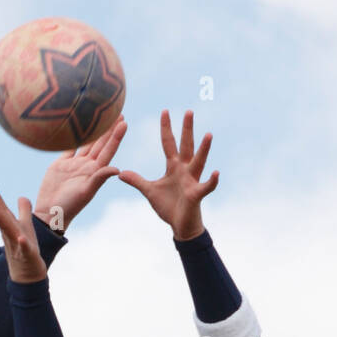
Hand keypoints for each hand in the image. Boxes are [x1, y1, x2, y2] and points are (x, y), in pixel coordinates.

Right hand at [0, 173, 46, 283]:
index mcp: (8, 222)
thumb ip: (23, 211)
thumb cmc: (26, 250)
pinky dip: (22, 243)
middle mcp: (9, 231)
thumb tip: (22, 197)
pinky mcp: (26, 255)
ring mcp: (16, 243)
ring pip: (6, 228)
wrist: (28, 277)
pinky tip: (21, 237)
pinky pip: (24, 248)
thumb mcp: (26, 227)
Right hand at [32, 117, 126, 231]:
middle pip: (100, 142)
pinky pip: (69, 145)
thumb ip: (99, 179)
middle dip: (109, 127)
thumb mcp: (86, 193)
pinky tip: (77, 124)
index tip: (124, 122)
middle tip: (117, 110)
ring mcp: (74, 163)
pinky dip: (73, 134)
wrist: (50, 212)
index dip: (116, 136)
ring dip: (94, 129)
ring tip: (101, 113)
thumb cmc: (69, 205)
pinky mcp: (61, 163)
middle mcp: (87, 165)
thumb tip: (117, 169)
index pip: (108, 150)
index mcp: (95, 171)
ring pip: (86, 142)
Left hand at [118, 110, 218, 240]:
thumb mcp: (150, 191)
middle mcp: (185, 170)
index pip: (169, 143)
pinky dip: (211, 181)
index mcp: (173, 167)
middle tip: (189, 111)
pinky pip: (206, 186)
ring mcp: (192, 181)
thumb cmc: (169, 207)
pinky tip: (216, 173)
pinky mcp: (197, 195)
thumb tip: (121, 173)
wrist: (180, 225)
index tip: (165, 111)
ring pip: (199, 162)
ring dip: (204, 149)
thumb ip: (137, 181)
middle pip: (186, 146)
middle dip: (187, 129)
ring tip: (208, 134)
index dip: (166, 128)